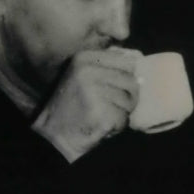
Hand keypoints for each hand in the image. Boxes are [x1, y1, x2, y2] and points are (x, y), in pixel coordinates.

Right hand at [32, 47, 141, 161]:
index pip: (128, 61)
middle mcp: (88, 71)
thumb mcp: (83, 76)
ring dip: (121, 112)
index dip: (127, 77)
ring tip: (102, 114)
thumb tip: (139, 60)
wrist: (54, 134)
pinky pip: (124, 118)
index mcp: (84, 58)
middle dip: (126, 97)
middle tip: (107, 106)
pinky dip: (117, 126)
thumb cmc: (72, 106)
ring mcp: (94, 91)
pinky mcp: (100, 112)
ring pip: (130, 100)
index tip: (112, 88)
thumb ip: (107, 66)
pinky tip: (101, 125)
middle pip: (131, 81)